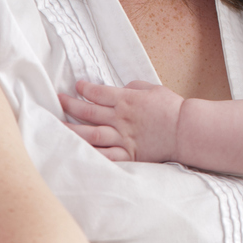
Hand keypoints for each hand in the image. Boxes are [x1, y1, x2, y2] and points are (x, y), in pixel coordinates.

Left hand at [59, 80, 182, 162]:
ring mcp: (122, 137)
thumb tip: (121, 88)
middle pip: (88, 111)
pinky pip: (104, 156)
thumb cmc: (172, 107)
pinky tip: (76, 153)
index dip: (84, 88)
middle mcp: (119, 118)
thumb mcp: (154, 88)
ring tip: (56, 127)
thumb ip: (134, 87)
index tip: (76, 86)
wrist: (186, 130)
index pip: (98, 93)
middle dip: (69, 105)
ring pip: (89, 134)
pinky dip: (89, 154)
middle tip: (57, 101)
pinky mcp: (127, 154)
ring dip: (70, 130)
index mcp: (126, 100)